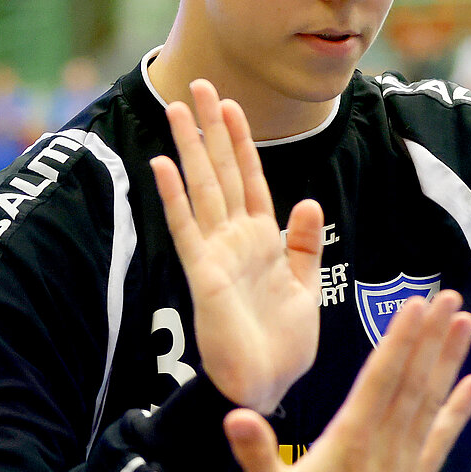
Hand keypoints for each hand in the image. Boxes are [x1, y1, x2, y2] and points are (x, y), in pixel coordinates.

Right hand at [151, 80, 324, 413]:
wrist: (266, 388)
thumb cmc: (283, 347)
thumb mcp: (306, 288)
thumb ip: (305, 245)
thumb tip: (308, 201)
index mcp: (264, 242)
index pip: (250, 180)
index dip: (241, 141)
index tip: (230, 103)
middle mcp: (236, 241)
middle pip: (221, 172)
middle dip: (210, 127)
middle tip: (196, 83)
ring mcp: (217, 255)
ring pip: (202, 189)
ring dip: (190, 147)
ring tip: (177, 105)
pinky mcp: (205, 275)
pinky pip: (187, 228)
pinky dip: (175, 196)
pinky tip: (162, 162)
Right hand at [222, 291, 470, 471]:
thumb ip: (255, 454)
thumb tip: (235, 415)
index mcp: (349, 445)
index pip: (379, 382)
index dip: (399, 342)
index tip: (416, 306)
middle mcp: (384, 449)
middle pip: (411, 383)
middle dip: (429, 337)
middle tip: (449, 295)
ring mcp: (403, 467)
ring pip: (429, 403)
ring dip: (448, 360)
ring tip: (466, 321)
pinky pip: (440, 440)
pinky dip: (459, 410)